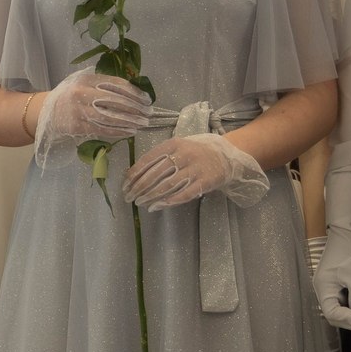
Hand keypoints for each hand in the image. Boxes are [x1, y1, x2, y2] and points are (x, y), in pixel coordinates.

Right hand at [30, 69, 153, 159]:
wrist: (45, 111)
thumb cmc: (69, 96)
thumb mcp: (83, 83)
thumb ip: (103, 85)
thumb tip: (133, 92)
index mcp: (87, 79)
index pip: (116, 84)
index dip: (134, 92)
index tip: (146, 99)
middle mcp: (82, 93)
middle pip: (115, 100)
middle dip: (135, 108)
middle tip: (148, 113)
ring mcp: (78, 110)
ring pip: (110, 116)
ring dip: (129, 121)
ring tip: (141, 124)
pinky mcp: (76, 126)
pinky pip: (101, 129)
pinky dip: (117, 131)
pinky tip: (128, 132)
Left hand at [121, 132, 267, 211]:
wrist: (226, 154)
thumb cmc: (195, 152)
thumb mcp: (177, 148)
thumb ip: (158, 158)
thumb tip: (131, 173)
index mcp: (173, 144)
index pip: (147, 160)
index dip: (134, 175)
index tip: (124, 186)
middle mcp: (183, 155)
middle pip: (155, 174)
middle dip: (139, 188)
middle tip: (129, 198)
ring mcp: (195, 169)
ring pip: (167, 185)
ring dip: (150, 196)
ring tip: (140, 203)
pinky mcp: (205, 182)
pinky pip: (183, 194)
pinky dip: (168, 202)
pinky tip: (156, 206)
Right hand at [314, 222, 350, 332]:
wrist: (348, 231)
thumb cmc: (348, 250)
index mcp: (323, 288)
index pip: (333, 313)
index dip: (349, 320)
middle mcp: (325, 291)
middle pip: (337, 315)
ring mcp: (332, 289)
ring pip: (343, 310)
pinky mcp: (340, 286)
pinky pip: (347, 303)